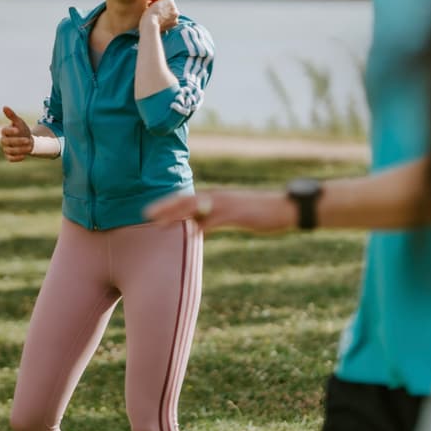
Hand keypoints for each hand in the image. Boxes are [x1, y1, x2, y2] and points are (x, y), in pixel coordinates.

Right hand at [0, 106, 32, 161]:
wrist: (28, 141)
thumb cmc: (22, 130)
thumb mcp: (19, 122)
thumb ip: (12, 116)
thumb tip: (4, 107)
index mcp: (5, 131)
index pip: (4, 131)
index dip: (10, 131)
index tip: (18, 130)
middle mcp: (4, 140)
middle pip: (6, 141)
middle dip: (18, 141)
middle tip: (28, 140)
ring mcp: (6, 149)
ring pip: (10, 150)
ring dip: (20, 149)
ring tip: (30, 147)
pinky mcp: (9, 156)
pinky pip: (10, 159)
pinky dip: (17, 157)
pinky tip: (24, 155)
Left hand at [142, 0, 178, 31]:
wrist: (150, 25)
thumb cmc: (150, 29)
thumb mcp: (158, 29)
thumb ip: (163, 27)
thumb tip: (166, 32)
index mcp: (174, 22)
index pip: (168, 12)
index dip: (160, 10)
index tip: (152, 12)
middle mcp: (176, 14)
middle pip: (167, 5)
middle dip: (158, 5)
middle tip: (149, 6)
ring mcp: (173, 7)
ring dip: (156, 0)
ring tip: (149, 4)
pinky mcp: (169, 1)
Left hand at [144, 189, 296, 232]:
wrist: (285, 208)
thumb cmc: (258, 213)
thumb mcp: (232, 215)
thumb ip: (212, 220)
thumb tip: (196, 229)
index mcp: (216, 196)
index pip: (186, 198)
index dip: (167, 204)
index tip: (150, 211)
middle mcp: (218, 197)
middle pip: (185, 200)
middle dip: (165, 207)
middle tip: (146, 215)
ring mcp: (227, 204)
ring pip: (196, 208)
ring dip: (177, 215)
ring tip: (160, 223)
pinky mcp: (237, 214)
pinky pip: (215, 220)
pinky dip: (202, 226)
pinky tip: (192, 234)